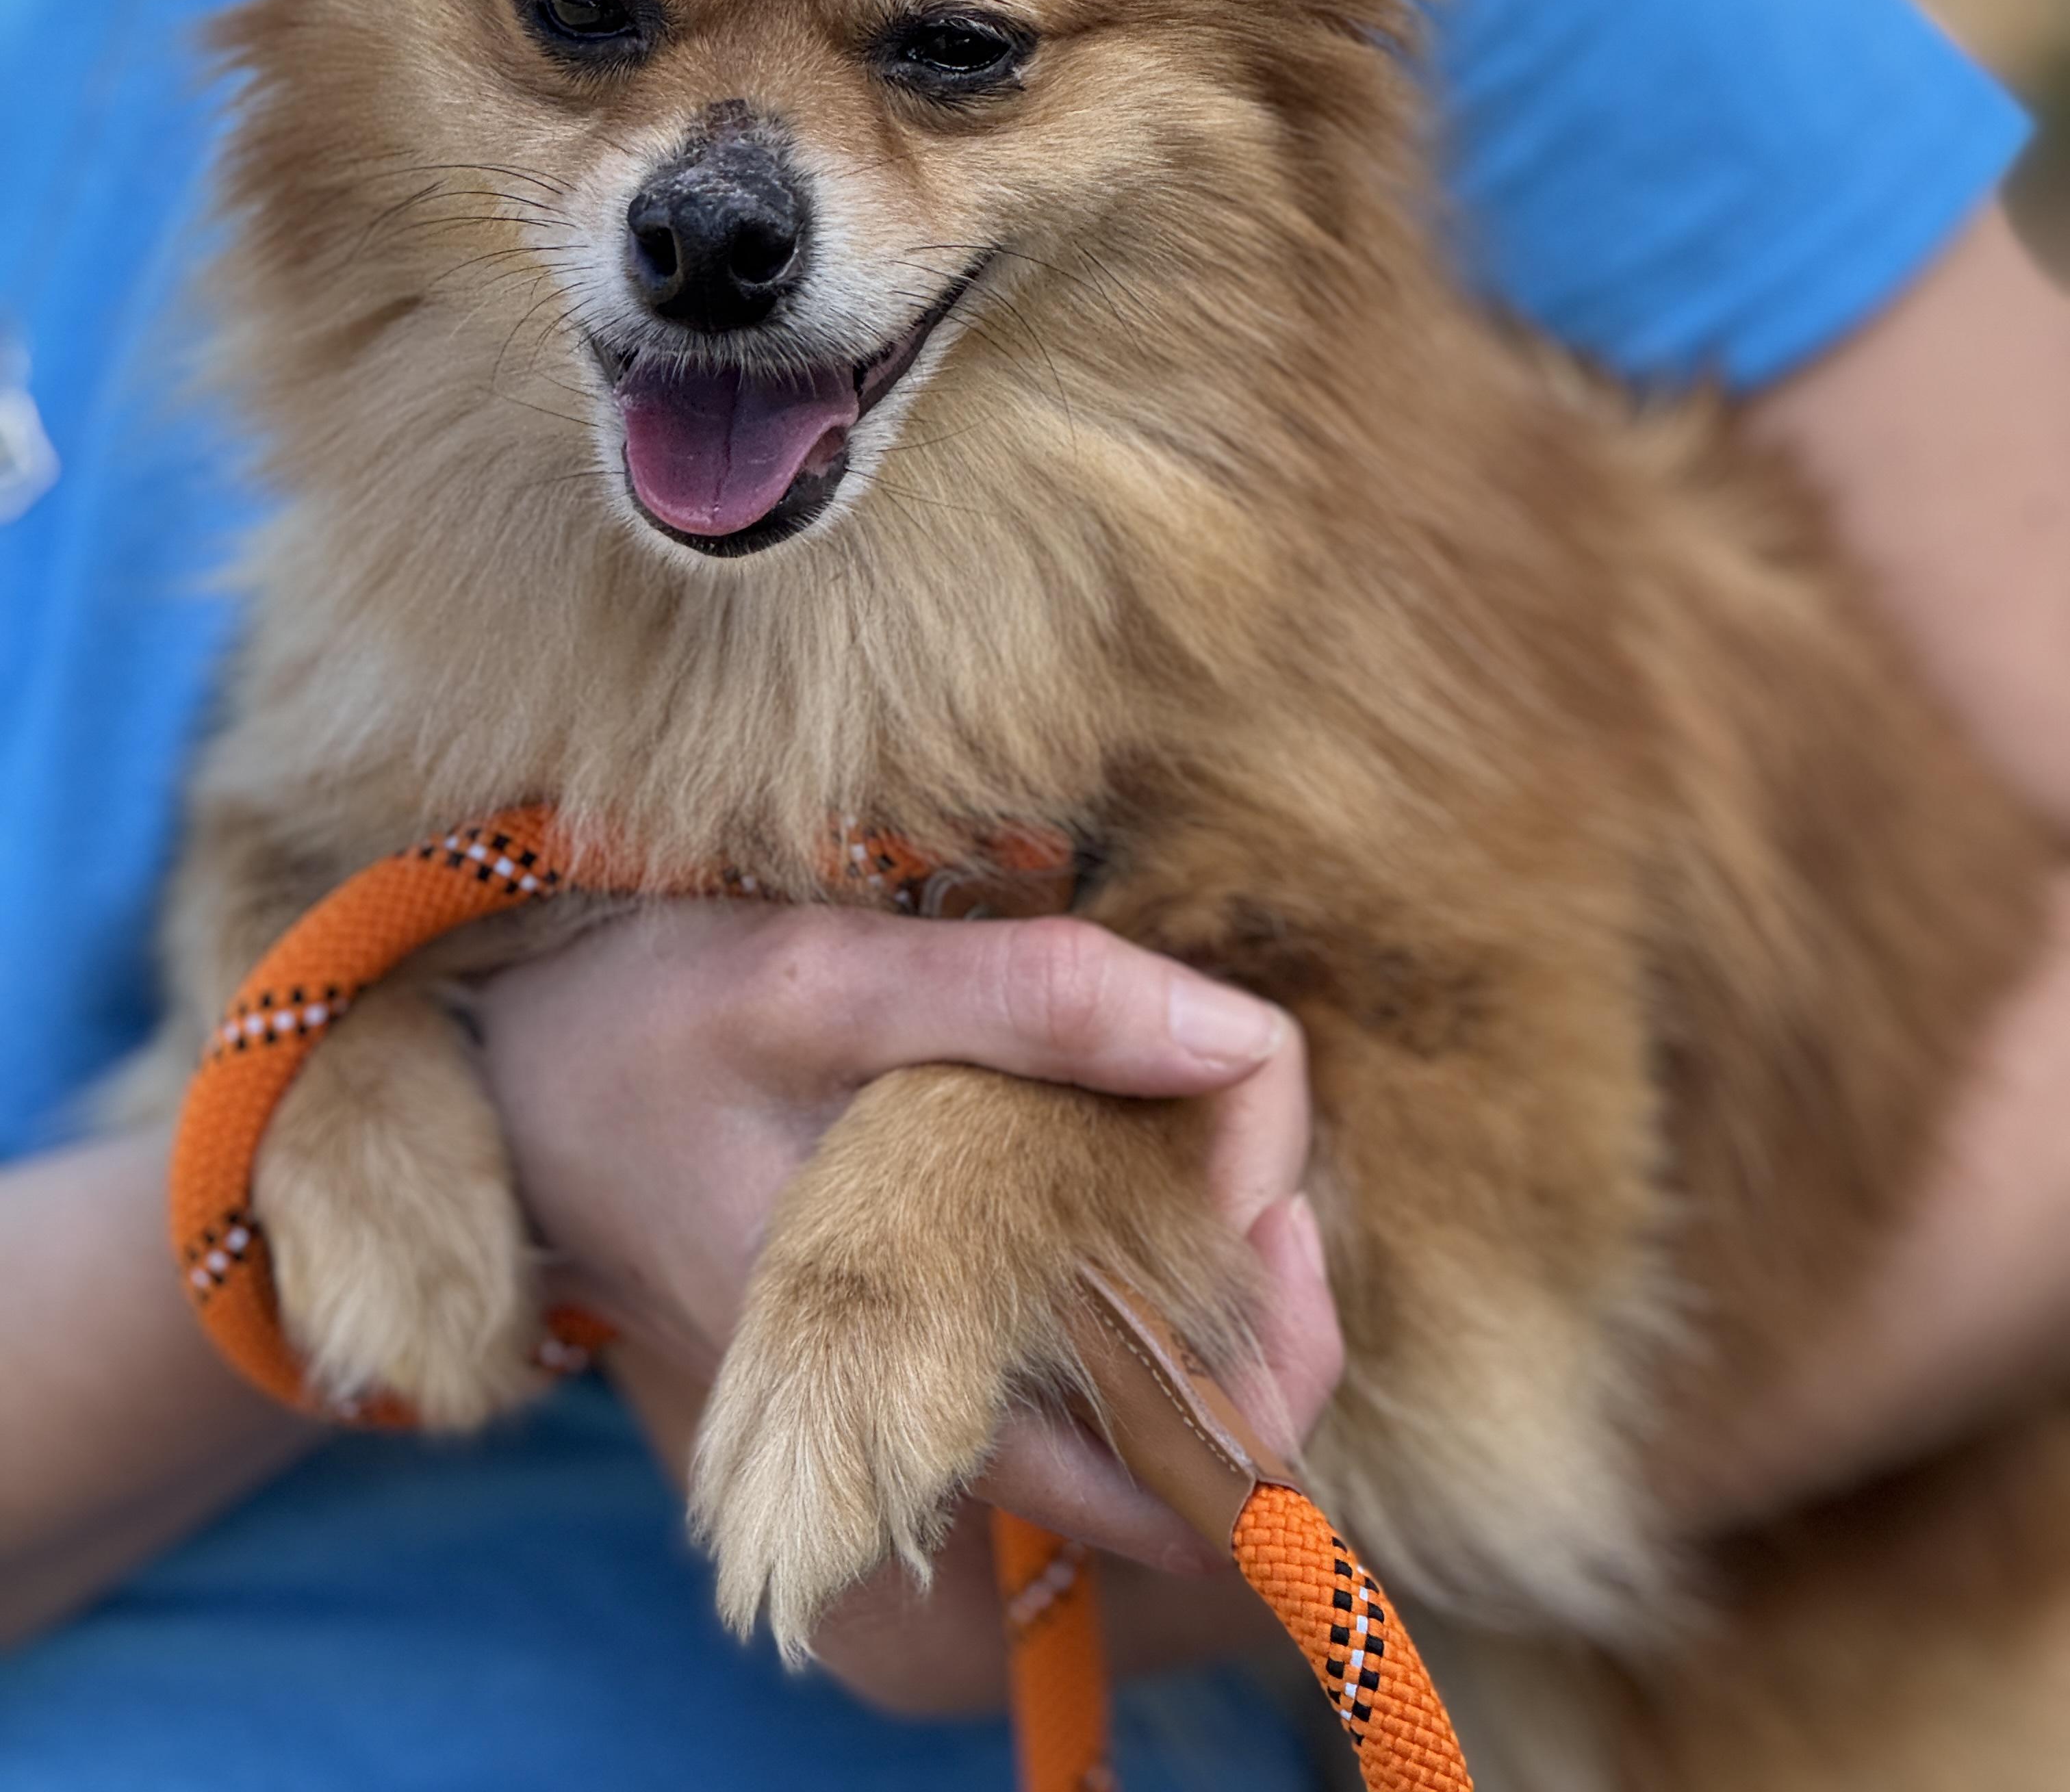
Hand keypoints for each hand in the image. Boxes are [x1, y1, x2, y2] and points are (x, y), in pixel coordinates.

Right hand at [477, 902, 1340, 1575]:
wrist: (506, 1090)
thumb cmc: (646, 1027)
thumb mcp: (823, 978)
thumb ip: (1030, 999)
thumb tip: (1238, 1032)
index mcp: (911, 1371)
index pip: (1184, 1406)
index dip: (1264, 1227)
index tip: (1240, 1065)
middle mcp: (924, 1436)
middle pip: (1195, 1474)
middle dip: (1285, 1311)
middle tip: (1261, 1135)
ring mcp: (918, 1412)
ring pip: (1150, 1439)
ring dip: (1227, 1301)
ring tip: (1209, 1127)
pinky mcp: (910, 1363)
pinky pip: (1077, 1379)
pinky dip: (1146, 1283)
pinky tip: (1132, 1150)